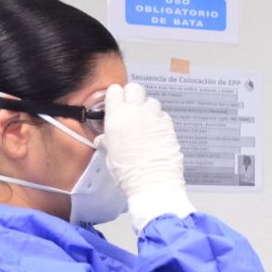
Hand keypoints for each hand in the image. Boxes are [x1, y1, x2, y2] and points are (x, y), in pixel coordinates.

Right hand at [97, 83, 194, 231]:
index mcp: (116, 116)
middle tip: (132, 108)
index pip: (115, 91)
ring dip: (148, 109)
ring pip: (152, 101)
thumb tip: (103, 140)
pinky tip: (156, 133)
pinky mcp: (168, 125)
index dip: (116, 97)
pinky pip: (163, 115)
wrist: (152, 182)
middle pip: (135, 88)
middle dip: (133, 96)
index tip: (117, 103)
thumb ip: (108, 141)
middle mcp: (136, 112)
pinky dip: (160, 121)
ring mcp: (154, 117)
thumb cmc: (129, 172)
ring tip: (146, 123)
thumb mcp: (111, 155)